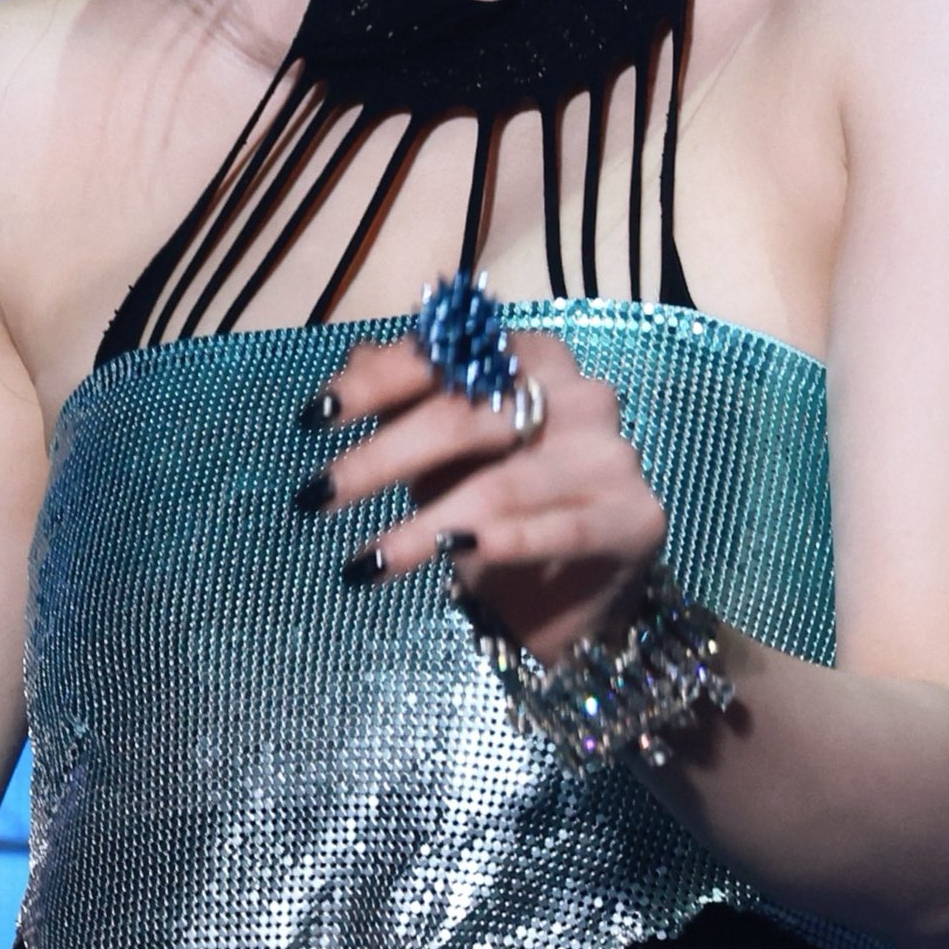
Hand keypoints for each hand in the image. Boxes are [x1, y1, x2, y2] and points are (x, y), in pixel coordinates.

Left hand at [296, 327, 667, 667]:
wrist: (570, 591)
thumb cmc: (500, 507)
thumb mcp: (439, 453)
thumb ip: (403, 403)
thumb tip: (352, 363)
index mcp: (535, 357)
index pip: (450, 356)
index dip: (376, 384)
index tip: (313, 420)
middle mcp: (582, 393)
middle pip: (467, 417)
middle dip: (382, 458)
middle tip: (317, 498)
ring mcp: (613, 455)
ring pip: (503, 483)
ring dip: (424, 525)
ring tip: (366, 562)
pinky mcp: (635, 518)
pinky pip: (561, 529)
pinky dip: (506, 541)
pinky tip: (457, 555)